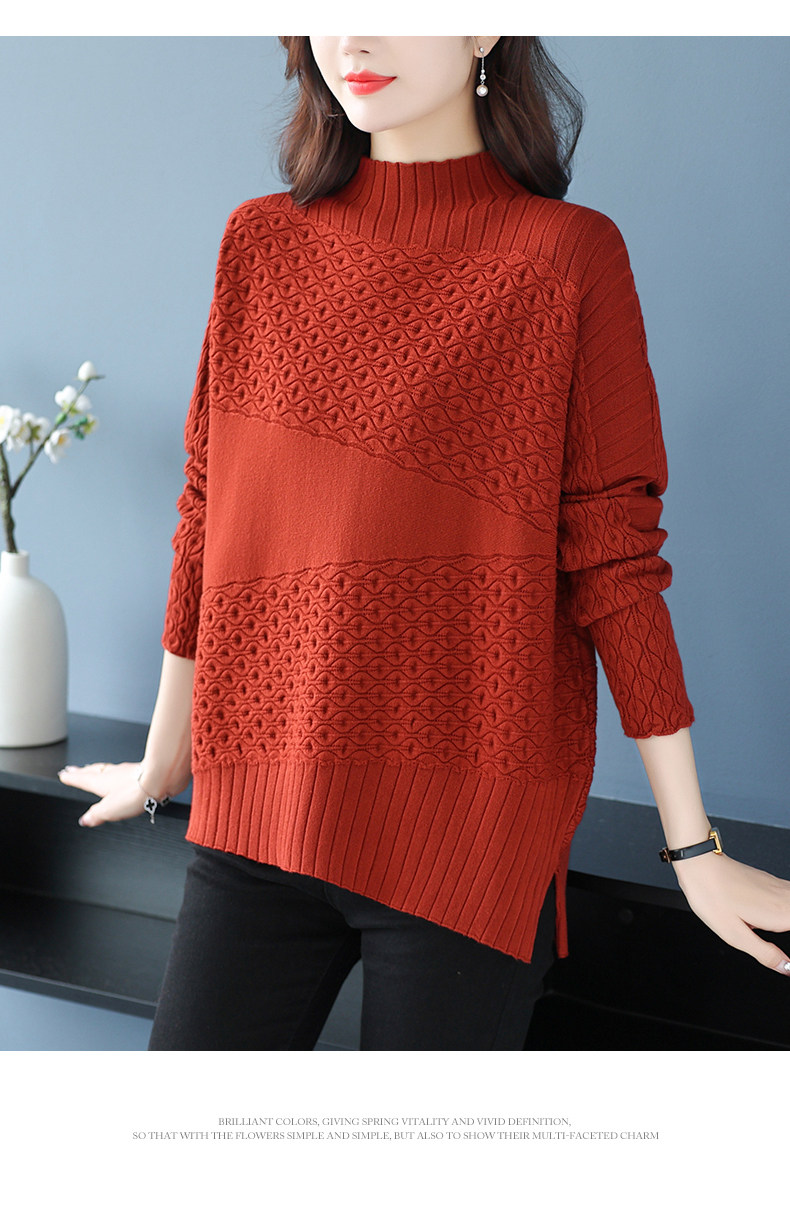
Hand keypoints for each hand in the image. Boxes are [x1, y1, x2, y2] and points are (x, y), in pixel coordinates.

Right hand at [58, 761, 148, 827]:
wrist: (159, 779)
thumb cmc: (135, 792)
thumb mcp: (109, 810)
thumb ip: (95, 815)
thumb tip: (84, 820)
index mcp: (100, 782)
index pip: (81, 779)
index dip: (71, 778)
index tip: (64, 775)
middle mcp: (112, 773)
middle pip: (92, 770)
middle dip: (81, 771)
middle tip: (73, 769)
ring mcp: (126, 771)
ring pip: (107, 769)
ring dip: (98, 769)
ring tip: (93, 770)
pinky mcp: (139, 771)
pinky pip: (121, 770)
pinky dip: (115, 771)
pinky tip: (121, 774)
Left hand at [673, 850, 789, 975]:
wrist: (700, 866)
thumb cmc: (712, 897)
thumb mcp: (735, 935)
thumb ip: (766, 954)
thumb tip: (786, 969)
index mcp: (780, 913)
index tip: (787, 958)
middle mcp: (784, 897)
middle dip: (789, 928)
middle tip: (765, 933)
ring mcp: (779, 887)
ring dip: (788, 919)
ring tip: (760, 928)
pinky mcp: (771, 882)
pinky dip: (787, 908)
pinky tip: (778, 918)